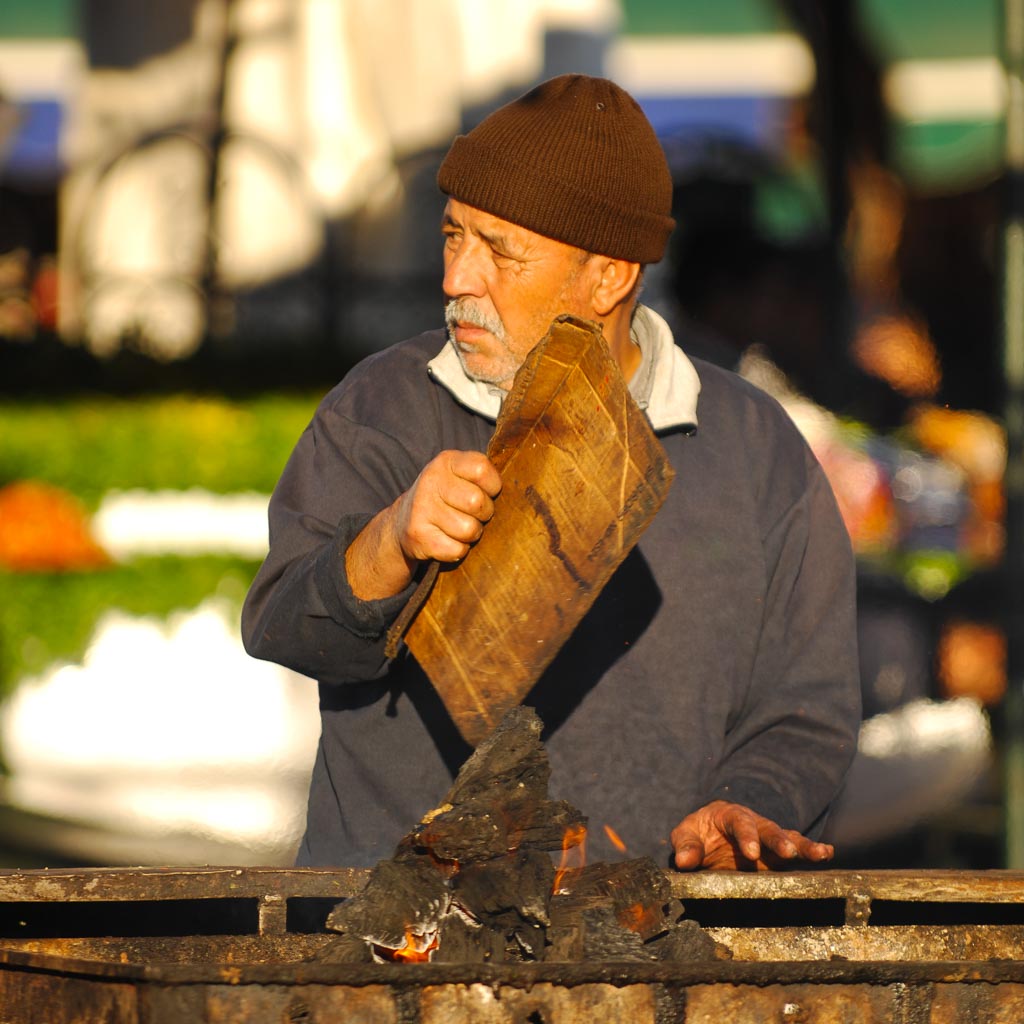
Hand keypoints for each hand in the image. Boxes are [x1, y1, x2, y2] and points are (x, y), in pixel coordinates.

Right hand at [392, 450, 501, 563]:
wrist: (403, 521)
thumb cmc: (446, 497)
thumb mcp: (460, 475)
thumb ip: (484, 476)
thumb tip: (519, 493)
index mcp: (447, 461)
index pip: (482, 469)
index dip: (493, 487)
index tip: (486, 493)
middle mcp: (431, 480)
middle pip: (478, 503)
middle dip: (483, 514)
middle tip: (472, 514)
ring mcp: (421, 508)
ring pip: (469, 530)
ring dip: (471, 535)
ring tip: (458, 528)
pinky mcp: (417, 535)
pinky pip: (457, 550)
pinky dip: (458, 550)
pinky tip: (447, 541)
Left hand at [670, 800, 833, 871]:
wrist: (710, 838)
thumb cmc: (698, 834)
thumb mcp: (686, 834)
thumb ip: (685, 844)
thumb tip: (685, 861)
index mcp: (729, 815)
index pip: (739, 822)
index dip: (746, 835)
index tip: (752, 852)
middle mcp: (754, 825)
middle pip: (768, 829)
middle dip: (778, 840)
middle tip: (788, 852)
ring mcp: (768, 841)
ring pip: (788, 839)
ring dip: (803, 846)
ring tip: (821, 853)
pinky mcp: (777, 857)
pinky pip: (796, 853)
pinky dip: (811, 853)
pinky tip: (827, 853)